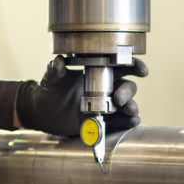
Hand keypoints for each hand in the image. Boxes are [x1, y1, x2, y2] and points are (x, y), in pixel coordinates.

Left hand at [15, 55, 147, 135]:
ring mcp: (105, 106)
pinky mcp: (102, 122)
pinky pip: (119, 122)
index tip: (141, 70)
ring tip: (130, 111)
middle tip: (118, 98)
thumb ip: (56, 70)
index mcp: (97, 73)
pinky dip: (127, 123)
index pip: (120, 66)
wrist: (42, 113)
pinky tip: (130, 122)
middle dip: (128, 92)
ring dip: (132, 108)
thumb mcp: (51, 79)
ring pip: (127, 106)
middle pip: (127, 87)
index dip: (134, 66)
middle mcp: (105, 89)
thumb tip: (59, 61)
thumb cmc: (49, 90)